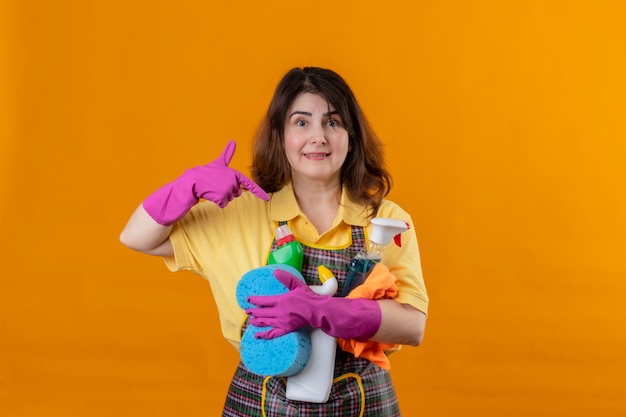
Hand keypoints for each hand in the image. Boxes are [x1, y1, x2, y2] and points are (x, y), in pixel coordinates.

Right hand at [143, 140, 268, 224]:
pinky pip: (223, 204)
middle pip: (236, 193)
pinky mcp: (221, 196)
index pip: (248, 182)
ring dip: (221, 197)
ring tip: (210, 190)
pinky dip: (217, 202)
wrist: (189, 183)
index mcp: (231, 172)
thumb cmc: (203, 174)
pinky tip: (209, 195)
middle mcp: (231, 179)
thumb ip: (226, 154)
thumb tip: (233, 140)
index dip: (258, 192)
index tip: (267, 199)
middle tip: (215, 186)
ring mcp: (226, 188)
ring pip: (229, 199)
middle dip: (228, 192)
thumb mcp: (216, 163)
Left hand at [246, 268, 381, 339]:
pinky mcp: (286, 329)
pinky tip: (257, 335)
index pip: (263, 301)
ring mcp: (281, 322)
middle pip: (262, 313)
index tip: (248, 300)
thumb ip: (286, 278)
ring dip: (256, 321)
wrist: (317, 311)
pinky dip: (264, 335)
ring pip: (265, 322)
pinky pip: (272, 334)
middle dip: (253, 312)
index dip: (254, 300)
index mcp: (280, 301)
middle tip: (247, 311)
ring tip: (250, 320)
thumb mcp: (297, 285)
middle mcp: (279, 312)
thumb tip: (275, 271)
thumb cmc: (308, 298)